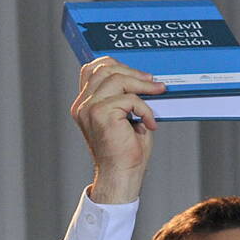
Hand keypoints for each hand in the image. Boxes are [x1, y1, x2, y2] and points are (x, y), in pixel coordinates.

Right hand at [70, 57, 164, 203]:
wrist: (121, 175)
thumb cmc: (125, 150)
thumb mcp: (124, 116)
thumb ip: (123, 95)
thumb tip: (143, 76)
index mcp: (84, 104)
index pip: (91, 69)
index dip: (115, 64)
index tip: (139, 74)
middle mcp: (82, 105)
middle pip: (104, 68)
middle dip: (133, 72)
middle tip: (153, 82)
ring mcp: (88, 109)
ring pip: (116, 78)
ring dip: (142, 85)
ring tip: (157, 93)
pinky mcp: (100, 114)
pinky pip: (129, 98)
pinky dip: (145, 109)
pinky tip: (149, 123)